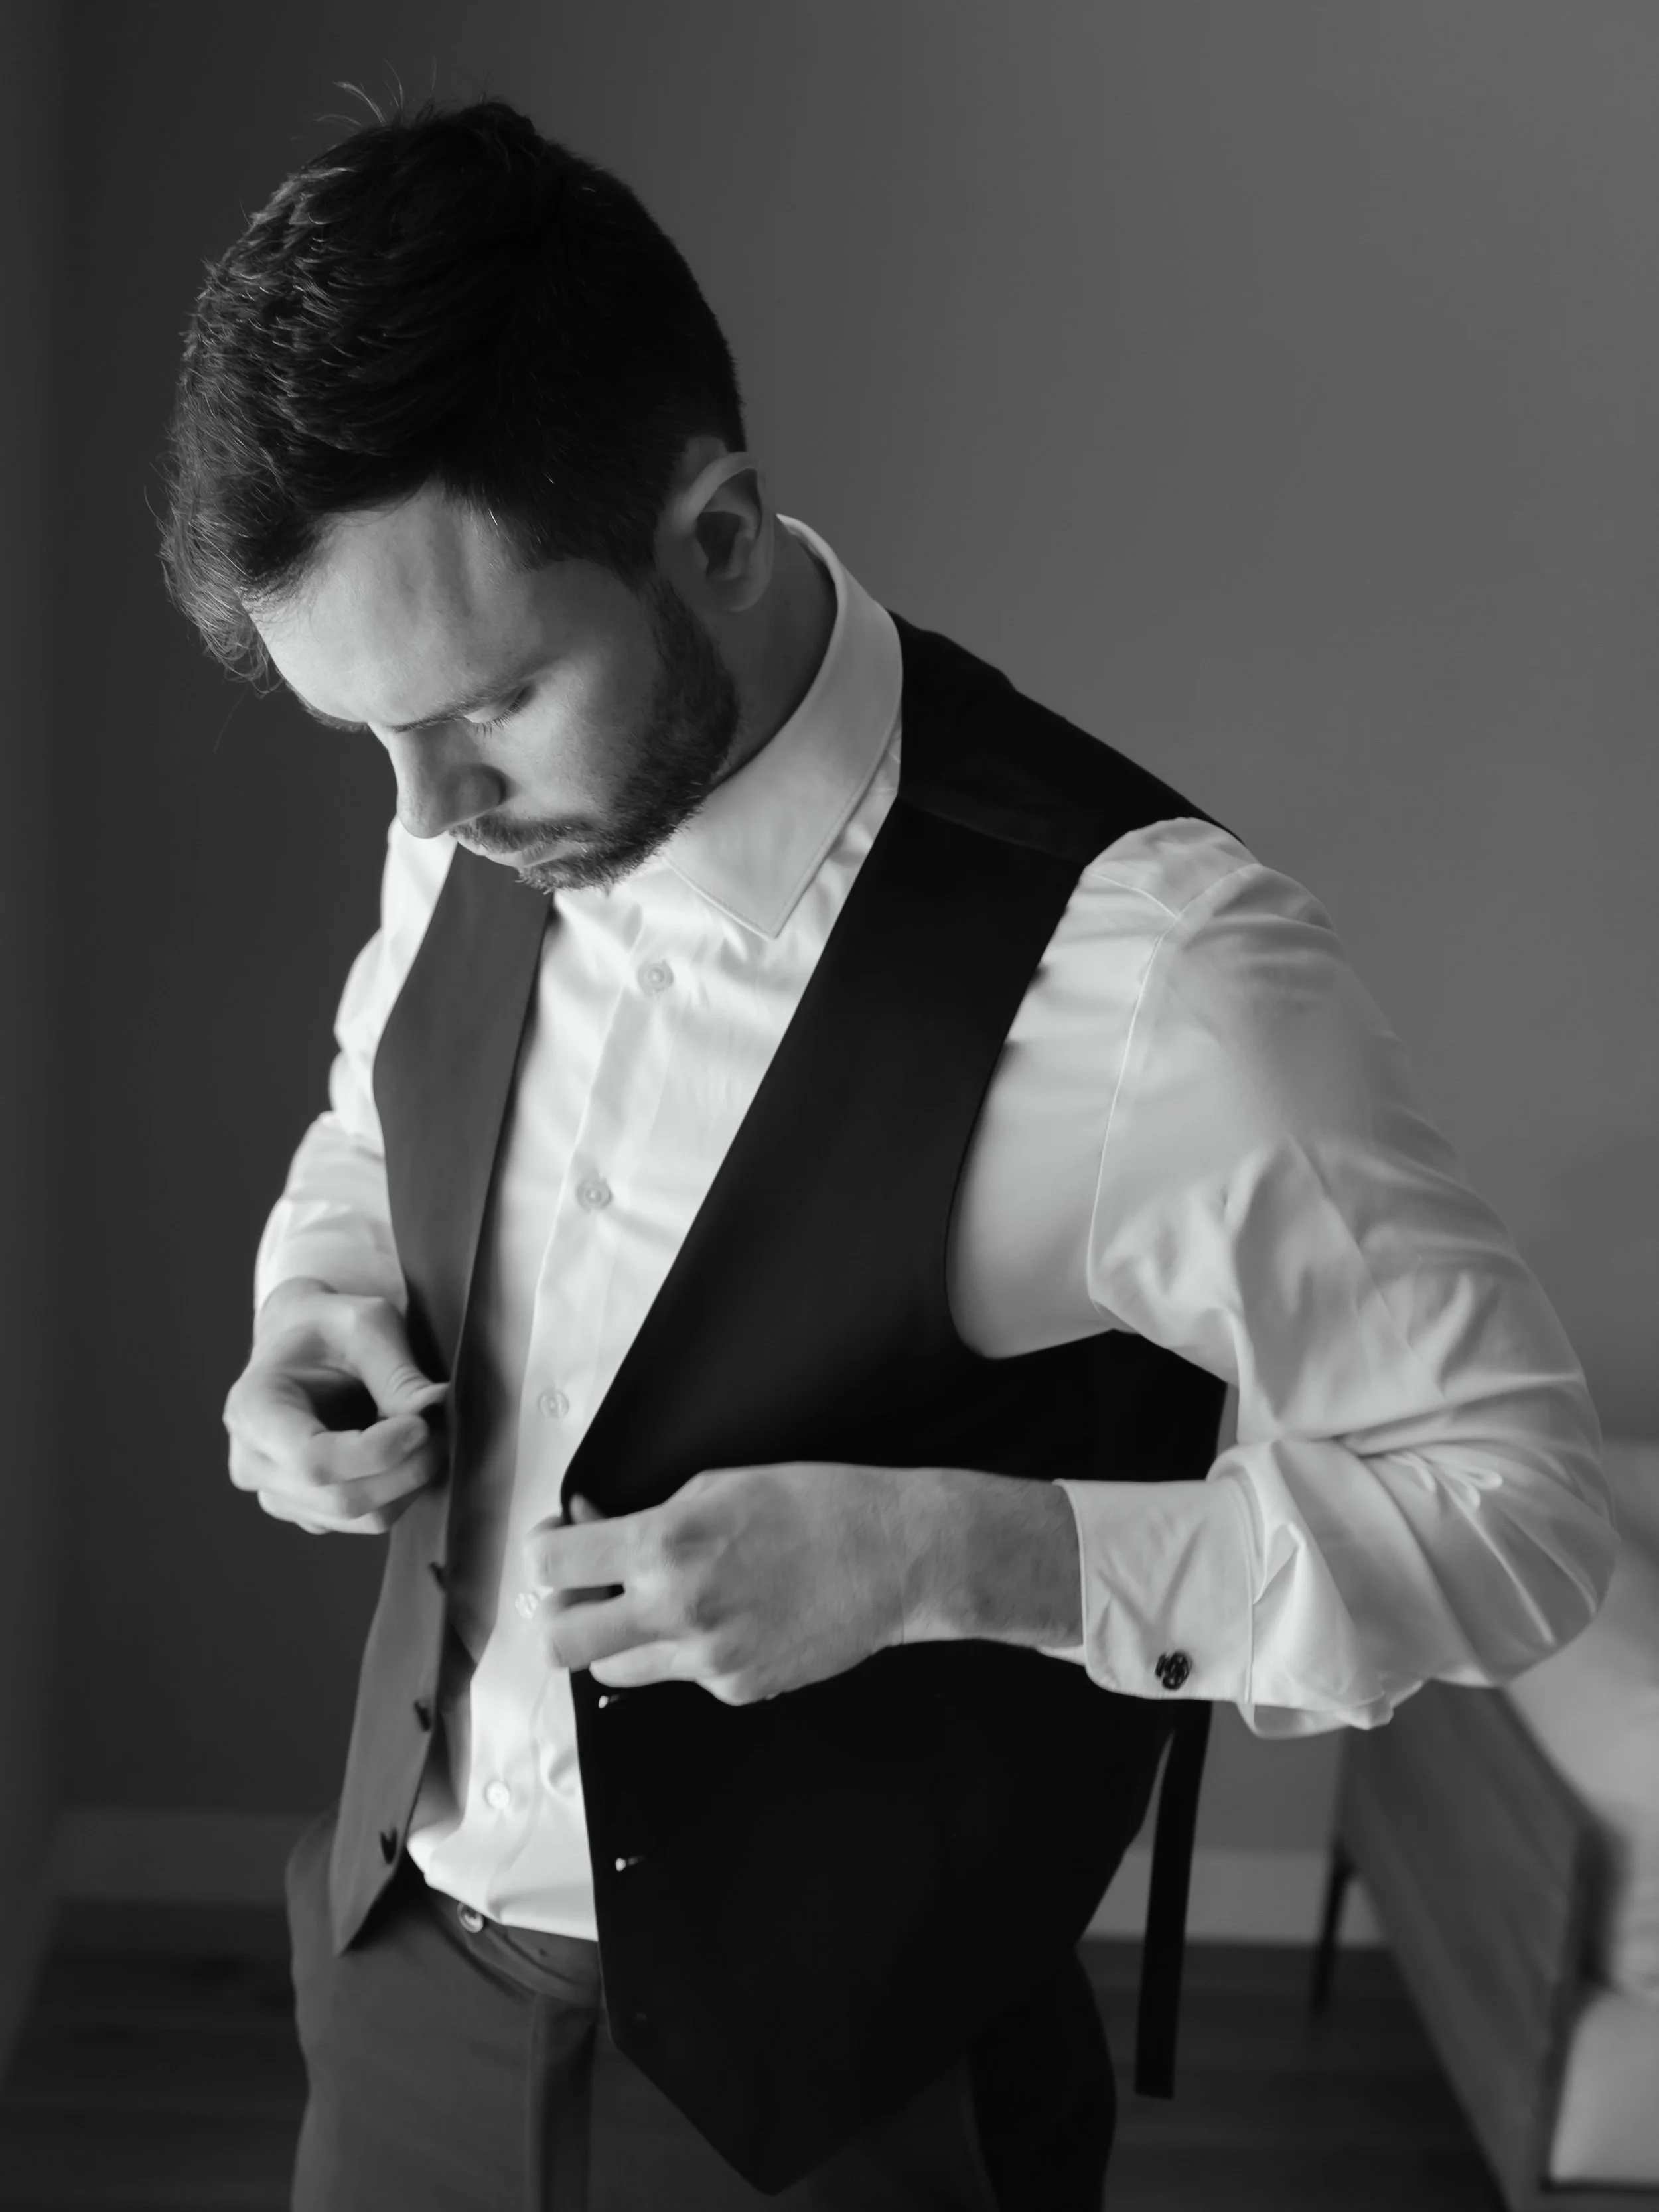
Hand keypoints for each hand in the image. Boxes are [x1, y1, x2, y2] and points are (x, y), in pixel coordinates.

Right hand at [223, 1277, 448, 1534]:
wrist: (301, 1340)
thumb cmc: (328, 1327)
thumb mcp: (365, 1326)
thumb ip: (397, 1373)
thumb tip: (436, 1409)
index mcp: (252, 1411)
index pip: (313, 1460)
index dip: (378, 1453)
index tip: (423, 1424)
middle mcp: (253, 1463)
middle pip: (341, 1498)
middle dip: (406, 1470)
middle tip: (443, 1431)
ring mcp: (278, 1494)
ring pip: (359, 1518)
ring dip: (409, 1483)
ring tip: (431, 1437)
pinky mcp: (307, 1509)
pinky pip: (363, 1520)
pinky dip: (399, 1492)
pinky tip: (408, 1454)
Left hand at [521, 1463, 916, 1704]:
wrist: (897, 1556)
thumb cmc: (816, 1503)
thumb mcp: (719, 1483)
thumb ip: (647, 1513)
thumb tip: (592, 1527)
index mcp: (665, 1545)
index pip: (551, 1568)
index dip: (544, 1551)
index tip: (558, 1543)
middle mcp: (675, 1610)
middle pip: (560, 1643)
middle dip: (561, 1614)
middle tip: (585, 1590)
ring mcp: (706, 1661)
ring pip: (616, 1670)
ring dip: (620, 1637)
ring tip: (661, 1600)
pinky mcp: (737, 1690)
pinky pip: (684, 1676)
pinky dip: (689, 1649)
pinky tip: (732, 1615)